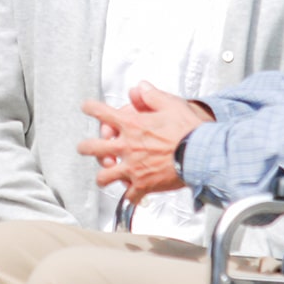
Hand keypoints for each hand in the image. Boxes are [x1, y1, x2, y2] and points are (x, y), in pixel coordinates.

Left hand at [78, 84, 212, 202]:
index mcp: (131, 125)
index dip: (90, 108)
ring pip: (104, 176)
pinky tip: (132, 195)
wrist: (199, 154)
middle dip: (85, 147)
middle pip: (93, 148)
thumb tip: (140, 88)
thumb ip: (152, 96)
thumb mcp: (170, 104)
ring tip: (103, 176)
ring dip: (102, 176)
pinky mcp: (143, 185)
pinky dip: (130, 196)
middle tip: (84, 147)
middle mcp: (127, 146)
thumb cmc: (187, 130)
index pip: (101, 112)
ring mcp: (132, 168)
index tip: (86, 107)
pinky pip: (130, 196)